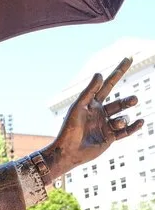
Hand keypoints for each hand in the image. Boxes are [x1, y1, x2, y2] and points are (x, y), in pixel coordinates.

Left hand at [41, 57, 143, 180]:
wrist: (68, 151)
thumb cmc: (70, 128)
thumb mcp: (79, 107)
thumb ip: (90, 91)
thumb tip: (100, 73)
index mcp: (92, 103)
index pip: (108, 84)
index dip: (119, 71)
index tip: (129, 58)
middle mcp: (100, 112)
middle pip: (119, 103)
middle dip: (127, 101)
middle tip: (134, 100)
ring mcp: (106, 125)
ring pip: (122, 118)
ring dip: (122, 119)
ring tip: (117, 123)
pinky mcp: (110, 138)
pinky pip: (125, 131)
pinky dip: (133, 126)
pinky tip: (140, 122)